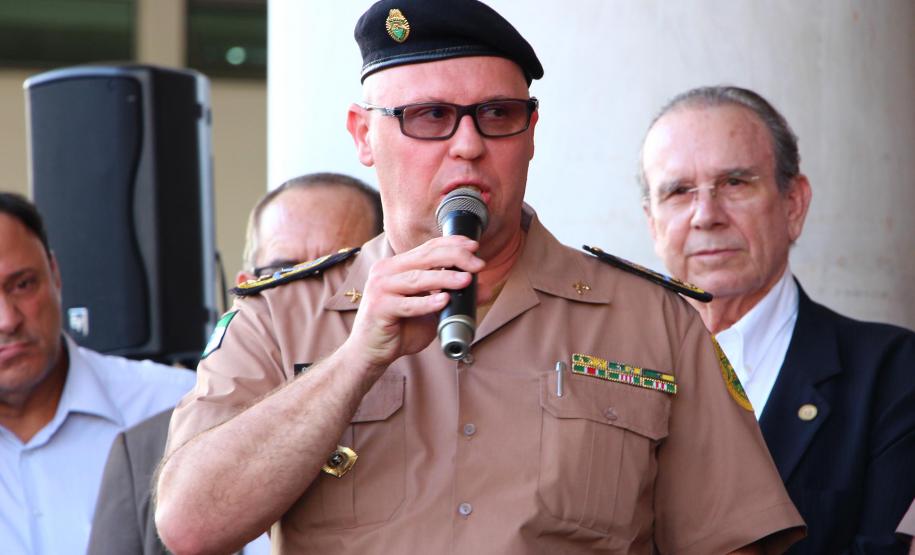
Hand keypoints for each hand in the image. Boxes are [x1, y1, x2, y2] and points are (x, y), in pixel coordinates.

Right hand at [340, 235, 483, 372]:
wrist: (371, 352)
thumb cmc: (401, 328)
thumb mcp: (432, 310)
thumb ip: (453, 296)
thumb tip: (484, 290)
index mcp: (397, 266)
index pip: (428, 248)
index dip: (452, 244)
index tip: (473, 245)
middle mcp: (386, 271)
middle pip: (425, 257)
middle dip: (454, 257)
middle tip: (477, 263)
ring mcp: (380, 288)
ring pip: (417, 279)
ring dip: (445, 278)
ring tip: (466, 280)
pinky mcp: (379, 308)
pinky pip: (407, 304)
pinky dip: (427, 302)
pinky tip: (444, 300)